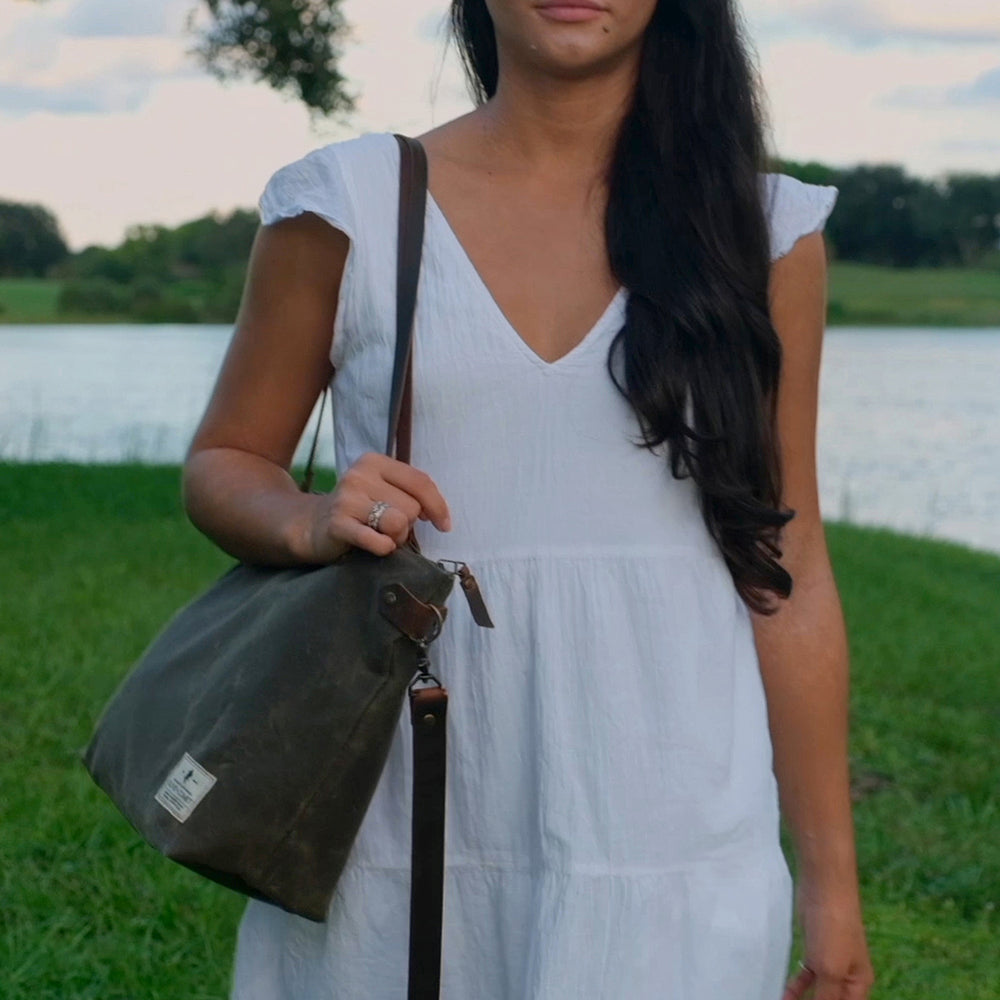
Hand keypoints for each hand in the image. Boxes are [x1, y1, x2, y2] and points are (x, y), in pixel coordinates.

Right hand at [303, 451, 451, 560]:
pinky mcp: (338, 524)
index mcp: (374, 462)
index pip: (420, 482)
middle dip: (408, 525)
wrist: (312, 525)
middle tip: (389, 528)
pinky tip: (377, 546)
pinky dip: (384, 548)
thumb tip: (438, 514)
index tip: (444, 525)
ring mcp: (347, 499)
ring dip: (397, 538)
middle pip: (411, 507)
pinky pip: (379, 541)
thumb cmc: (358, 509)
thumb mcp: (382, 490)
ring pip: (399, 523)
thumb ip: (410, 493)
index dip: (438, 506)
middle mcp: (359, 476)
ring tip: (381, 536)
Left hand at [782, 881, 874, 999]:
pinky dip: (796, 988)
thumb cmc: (834, 930)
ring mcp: (830, 963)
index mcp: (859, 986)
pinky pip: (806, 978)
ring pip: (817, 994)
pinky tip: (783, 995)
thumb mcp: (831, 971)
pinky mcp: (814, 950)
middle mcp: (848, 978)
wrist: (824, 887)